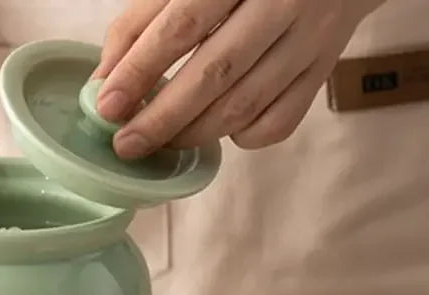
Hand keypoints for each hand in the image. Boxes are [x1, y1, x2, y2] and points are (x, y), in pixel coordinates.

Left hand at [96, 0, 383, 154]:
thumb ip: (143, 20)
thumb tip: (105, 79)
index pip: (182, 25)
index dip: (140, 69)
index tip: (107, 106)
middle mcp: (282, 1)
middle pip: (215, 74)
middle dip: (162, 118)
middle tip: (126, 145)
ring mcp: (310, 39)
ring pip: (245, 105)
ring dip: (193, 134)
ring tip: (159, 144)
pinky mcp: (323, 70)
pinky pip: (279, 122)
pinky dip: (243, 136)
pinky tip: (219, 128)